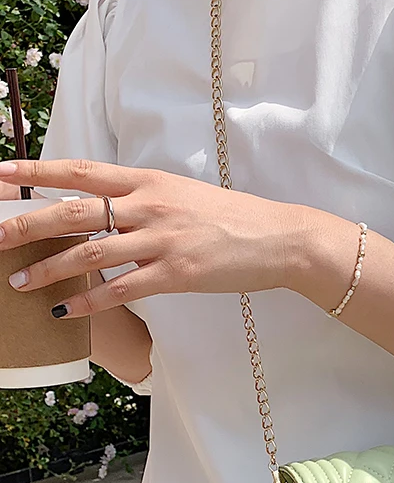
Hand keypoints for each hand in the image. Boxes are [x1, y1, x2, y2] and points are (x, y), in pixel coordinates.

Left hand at [0, 159, 333, 316]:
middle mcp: (149, 206)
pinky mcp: (176, 273)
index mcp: (149, 181)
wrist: (279, 238)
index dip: (33, 171)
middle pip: (71, 211)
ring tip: (18, 282)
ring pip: (89, 252)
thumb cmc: (235, 217)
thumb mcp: (185, 194)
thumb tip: (111, 205)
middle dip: (24, 224)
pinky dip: (89, 301)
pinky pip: (122, 289)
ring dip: (48, 269)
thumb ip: (146, 197)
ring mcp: (161, 240)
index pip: (79, 171)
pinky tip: (66, 311)